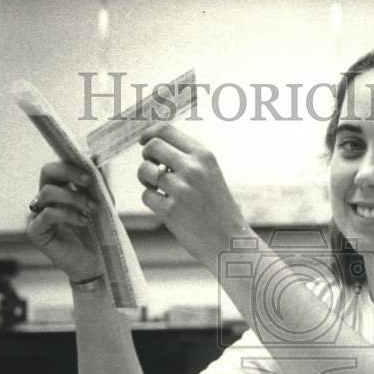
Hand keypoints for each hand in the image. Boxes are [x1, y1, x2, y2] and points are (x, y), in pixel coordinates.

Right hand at [26, 161, 102, 282]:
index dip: (72, 163)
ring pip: (47, 192)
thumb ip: (100, 183)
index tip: (93, 167)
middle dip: (69, 172)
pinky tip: (83, 222)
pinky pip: (47, 214)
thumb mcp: (103, 204)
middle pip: (46, 171)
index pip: (58, 166)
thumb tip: (99, 156)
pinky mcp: (36, 231)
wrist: (96, 264)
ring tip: (92, 209)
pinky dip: (68, 214)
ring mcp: (38, 215)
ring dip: (73, 198)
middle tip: (89, 181)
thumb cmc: (97, 234)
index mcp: (59, 189)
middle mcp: (45, 199)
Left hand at [137, 124, 252, 271]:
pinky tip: (168, 208)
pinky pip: (146, 195)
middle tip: (153, 171)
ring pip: (145, 171)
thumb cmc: (219, 209)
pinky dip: (152, 201)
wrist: (230, 242)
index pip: (167, 130)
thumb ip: (188, 159)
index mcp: (204, 156)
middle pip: (152, 147)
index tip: (144, 141)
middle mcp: (193, 168)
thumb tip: (153, 145)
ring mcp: (181, 189)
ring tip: (161, 191)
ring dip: (146, 180)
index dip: (149, 133)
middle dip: (147, 157)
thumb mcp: (211, 175)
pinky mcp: (171, 210)